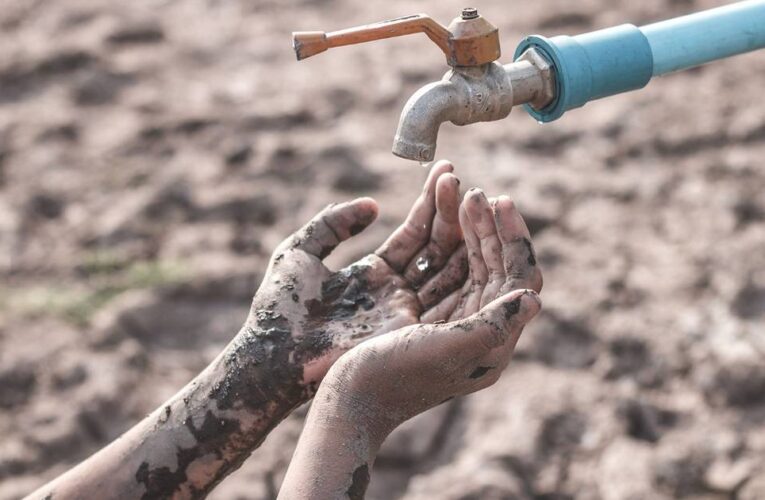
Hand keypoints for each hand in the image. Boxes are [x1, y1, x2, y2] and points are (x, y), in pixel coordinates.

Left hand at [218, 161, 466, 413]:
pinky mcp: (408, 329)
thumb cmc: (279, 307)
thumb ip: (333, 223)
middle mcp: (397, 291)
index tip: (445, 171)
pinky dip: (462, 265)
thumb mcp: (300, 251)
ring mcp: (406, 310)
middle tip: (461, 179)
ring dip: (460, 234)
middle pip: (435, 247)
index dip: (429, 203)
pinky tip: (474, 235)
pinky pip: (445, 293)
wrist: (272, 355)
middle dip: (449, 213)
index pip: (413, 233)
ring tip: (473, 197)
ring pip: (446, 266)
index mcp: (375, 273)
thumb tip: (373, 205)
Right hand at [277, 190, 543, 499]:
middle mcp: (471, 326)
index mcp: (490, 340)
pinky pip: (433, 261)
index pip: (516, 280)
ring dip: (461, 222)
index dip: (514, 239)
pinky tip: (434, 204)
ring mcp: (442, 314)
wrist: (346, 402)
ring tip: (454, 183)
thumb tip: (535, 297)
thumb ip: (494, 325)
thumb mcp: (448, 351)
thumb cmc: (393, 379)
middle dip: (486, 225)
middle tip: (477, 192)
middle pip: (491, 264)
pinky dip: (434, 231)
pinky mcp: (413, 306)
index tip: (501, 201)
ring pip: (462, 258)